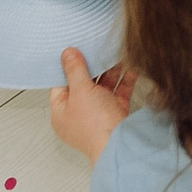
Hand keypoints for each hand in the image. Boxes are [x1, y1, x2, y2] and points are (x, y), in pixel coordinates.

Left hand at [49, 47, 133, 164]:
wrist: (118, 143)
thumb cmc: (94, 126)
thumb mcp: (80, 91)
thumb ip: (74, 70)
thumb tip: (67, 54)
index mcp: (61, 111)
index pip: (61, 84)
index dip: (67, 66)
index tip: (74, 50)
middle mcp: (78, 112)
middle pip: (83, 84)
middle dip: (93, 67)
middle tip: (97, 49)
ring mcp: (98, 113)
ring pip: (103, 87)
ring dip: (111, 71)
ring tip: (116, 55)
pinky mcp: (115, 112)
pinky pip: (119, 92)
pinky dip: (125, 80)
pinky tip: (130, 67)